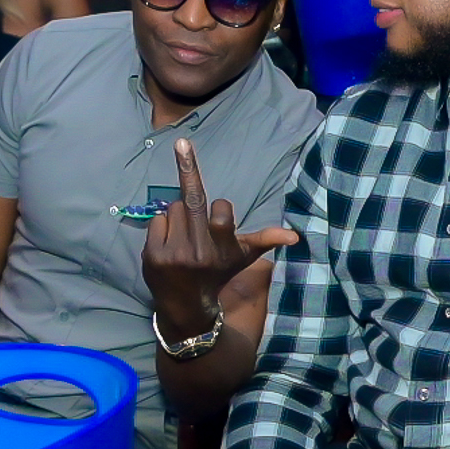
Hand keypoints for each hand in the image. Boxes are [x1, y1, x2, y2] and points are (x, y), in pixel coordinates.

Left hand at [142, 136, 296, 335]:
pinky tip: (169, 242)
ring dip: (178, 215)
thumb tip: (294, 236)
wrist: (186, 306)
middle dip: (188, 168)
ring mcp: (174, 253)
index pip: (220, 212)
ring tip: (184, 236)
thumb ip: (265, 241)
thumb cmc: (218, 273)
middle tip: (182, 142)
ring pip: (174, 208)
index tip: (221, 209)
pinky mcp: (154, 255)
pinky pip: (157, 220)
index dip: (221, 208)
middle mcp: (200, 252)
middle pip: (193, 201)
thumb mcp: (242, 258)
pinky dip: (163, 227)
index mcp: (223, 249)